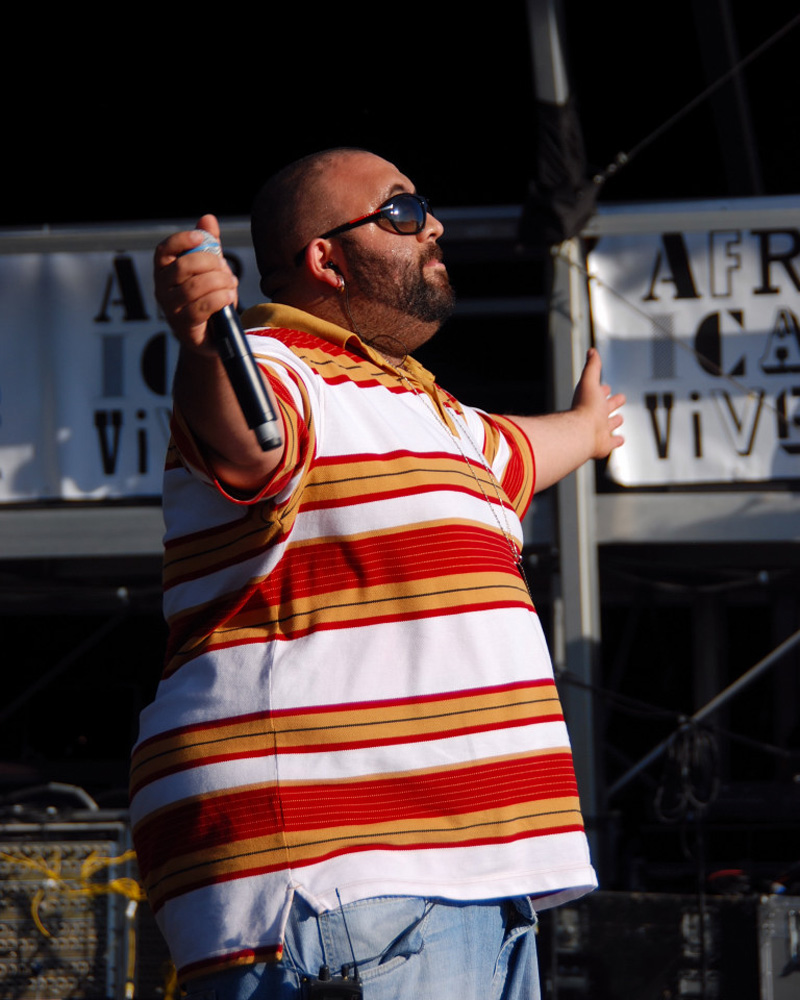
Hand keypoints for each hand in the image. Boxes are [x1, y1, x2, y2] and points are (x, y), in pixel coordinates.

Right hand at [154, 214, 237, 354]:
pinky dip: (220, 298)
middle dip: (210, 263)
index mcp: (164, 270)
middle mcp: (162, 289)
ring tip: (231, 284)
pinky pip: (202, 307)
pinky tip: (229, 297)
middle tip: (226, 269)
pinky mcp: (184, 326)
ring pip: (194, 287)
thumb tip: (208, 219)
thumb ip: (209, 246)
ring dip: (219, 282)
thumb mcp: (211, 270)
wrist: (214, 335)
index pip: (164, 250)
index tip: (201, 237)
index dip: (181, 240)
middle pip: (183, 267)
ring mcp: (171, 309)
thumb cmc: (209, 298)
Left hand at [571, 348, 624, 458]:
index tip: (607, 387)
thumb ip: (592, 367)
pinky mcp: (603, 444)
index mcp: (590, 402)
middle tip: (620, 398)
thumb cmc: (585, 408)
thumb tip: (591, 351)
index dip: (603, 389)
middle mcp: (594, 416)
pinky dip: (616, 441)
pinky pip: (611, 443)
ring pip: (608, 425)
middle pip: (605, 408)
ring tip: (620, 419)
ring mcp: (598, 431)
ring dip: (614, 422)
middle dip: (612, 403)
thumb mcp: (589, 381)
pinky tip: (620, 440)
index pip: (598, 393)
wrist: (581, 433)